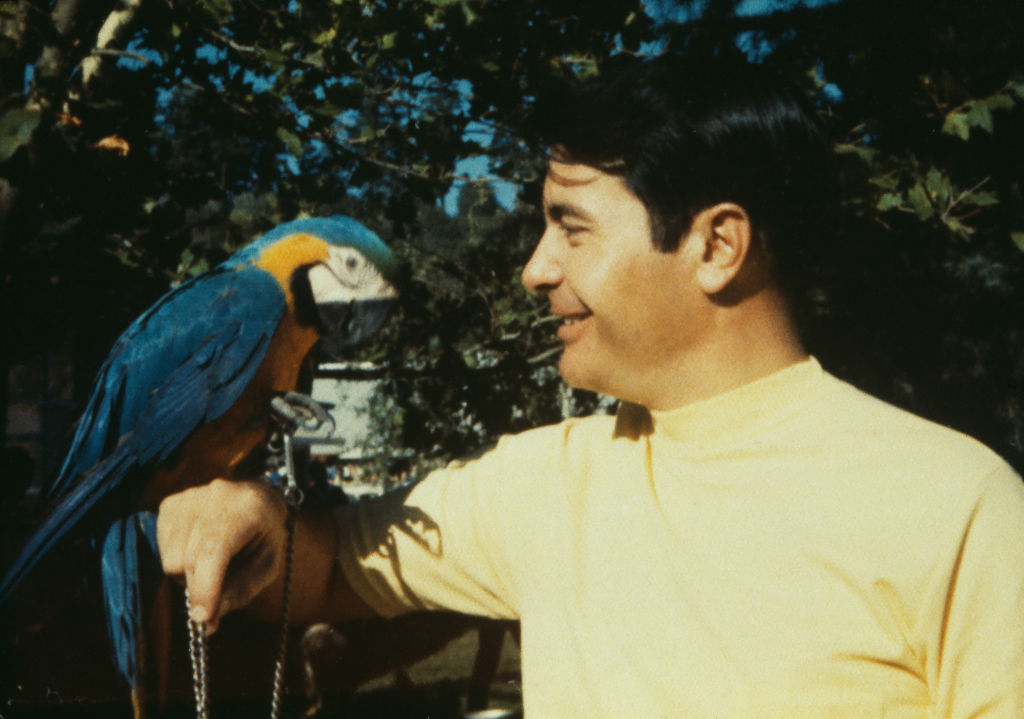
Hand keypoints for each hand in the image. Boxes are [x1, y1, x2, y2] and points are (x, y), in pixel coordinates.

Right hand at [157, 479, 286, 632]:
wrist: (257, 498)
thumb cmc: (265, 536)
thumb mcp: (267, 565)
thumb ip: (241, 590)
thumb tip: (207, 619)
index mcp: (247, 507)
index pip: (214, 550)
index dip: (206, 586)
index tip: (203, 617)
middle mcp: (214, 496)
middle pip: (189, 560)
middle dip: (201, 587)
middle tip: (218, 590)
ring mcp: (188, 497)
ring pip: (171, 560)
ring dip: (189, 575)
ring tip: (212, 562)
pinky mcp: (170, 504)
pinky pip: (162, 550)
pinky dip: (178, 561)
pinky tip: (198, 549)